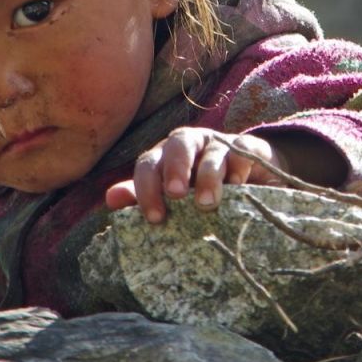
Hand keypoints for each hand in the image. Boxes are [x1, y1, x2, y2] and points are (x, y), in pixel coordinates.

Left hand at [105, 127, 287, 222]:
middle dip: (174, 168)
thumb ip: (144, 197)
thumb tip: (110, 199)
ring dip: (208, 175)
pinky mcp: (248, 148)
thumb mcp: (174, 199)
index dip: (147, 188)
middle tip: (176, 194)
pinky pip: (242, 149)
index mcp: (166, 157)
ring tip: (207, 203)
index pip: (149, 164)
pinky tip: (238, 185)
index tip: (155, 217)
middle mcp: (191, 145)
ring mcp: (220, 144)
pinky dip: (238, 165)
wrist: (251, 183)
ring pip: (211, 149)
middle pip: (178, 143)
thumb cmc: (202, 193)